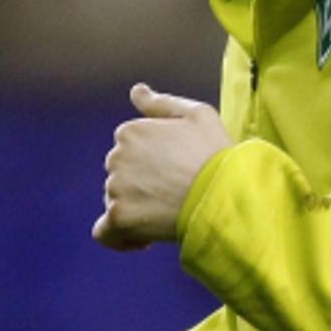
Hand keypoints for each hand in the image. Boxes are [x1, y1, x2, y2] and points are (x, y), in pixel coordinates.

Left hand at [93, 83, 231, 250]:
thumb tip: (135, 91)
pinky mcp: (119, 218)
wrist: (225, 193)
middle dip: (143, 186)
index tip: (175, 174)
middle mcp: (116, 157)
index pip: (129, 151)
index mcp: (130, 131)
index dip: (152, 164)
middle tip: (176, 195)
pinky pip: (105, 234)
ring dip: (137, 210)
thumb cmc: (216, 153)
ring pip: (116, 203)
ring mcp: (115, 188)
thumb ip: (161, 104)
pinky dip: (120, 238)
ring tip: (170, 215)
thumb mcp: (197, 114)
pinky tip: (145, 238)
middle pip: (121, 176)